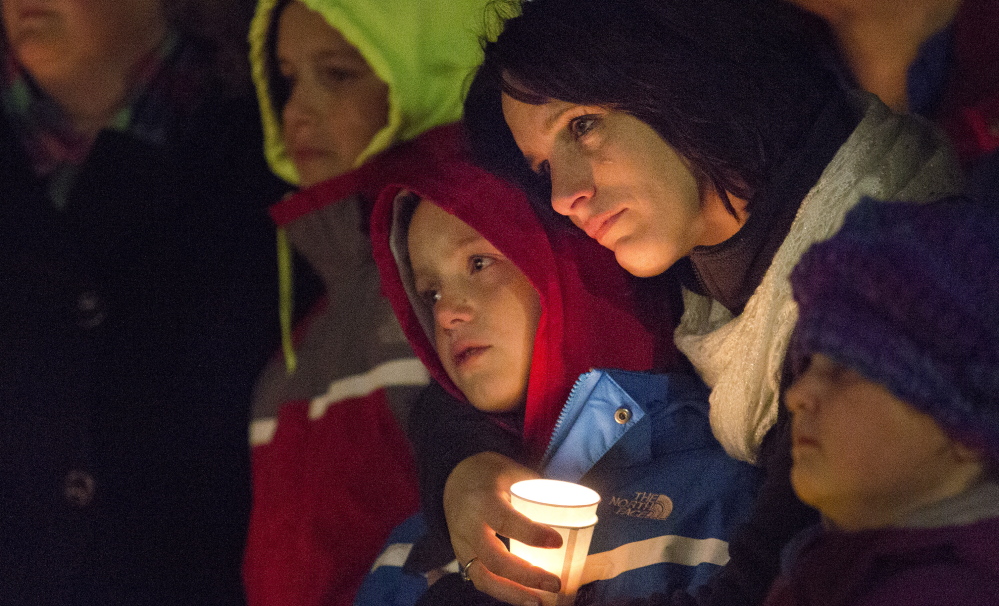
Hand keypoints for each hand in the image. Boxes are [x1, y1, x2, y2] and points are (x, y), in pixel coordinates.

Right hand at [444, 452, 563, 605]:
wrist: (453, 479)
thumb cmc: (489, 474)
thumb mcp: (512, 472)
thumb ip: (538, 491)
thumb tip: (573, 507)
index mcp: (482, 500)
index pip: (505, 520)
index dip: (531, 534)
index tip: (557, 542)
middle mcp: (468, 527)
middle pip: (494, 559)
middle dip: (526, 576)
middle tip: (555, 583)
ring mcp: (462, 546)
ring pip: (484, 578)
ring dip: (513, 594)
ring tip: (540, 601)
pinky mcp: (463, 558)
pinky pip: (482, 580)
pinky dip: (504, 592)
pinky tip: (526, 598)